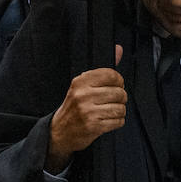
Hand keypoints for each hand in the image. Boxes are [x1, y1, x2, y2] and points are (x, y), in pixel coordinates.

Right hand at [46, 46, 125, 172]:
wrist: (59, 132)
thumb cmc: (74, 106)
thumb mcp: (83, 85)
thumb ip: (103, 70)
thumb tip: (118, 49)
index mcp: (80, 81)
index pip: (112, 75)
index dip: (119, 82)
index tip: (115, 86)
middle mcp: (83, 95)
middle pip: (119, 93)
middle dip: (120, 98)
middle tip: (112, 101)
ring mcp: (88, 111)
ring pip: (121, 108)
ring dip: (119, 111)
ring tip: (109, 112)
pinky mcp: (93, 126)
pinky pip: (118, 121)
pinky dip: (117, 122)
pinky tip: (108, 121)